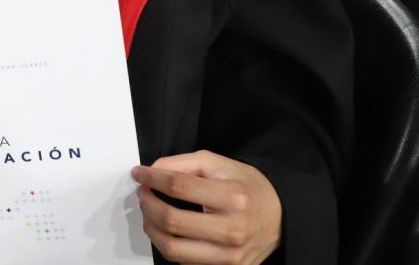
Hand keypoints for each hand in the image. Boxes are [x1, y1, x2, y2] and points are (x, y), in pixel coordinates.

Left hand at [133, 150, 280, 264]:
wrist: (279, 215)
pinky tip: (168, 230)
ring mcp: (230, 256)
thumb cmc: (246, 187)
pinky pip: (185, 262)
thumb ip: (182, 163)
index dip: (151, 178)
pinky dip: (169, 245)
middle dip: (146, 204)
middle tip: (142, 193)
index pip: (178, 186)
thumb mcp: (218, 164)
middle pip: (171, 220)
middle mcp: (232, 230)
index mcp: (233, 198)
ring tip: (149, 213)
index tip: (139, 173)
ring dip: (151, 228)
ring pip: (172, 249)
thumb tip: (152, 170)